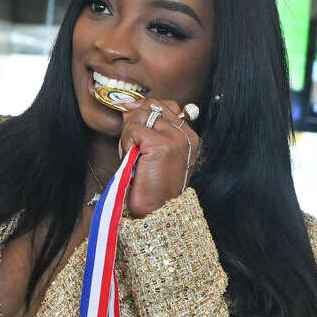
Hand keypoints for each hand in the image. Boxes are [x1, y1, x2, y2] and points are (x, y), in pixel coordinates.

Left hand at [118, 99, 200, 218]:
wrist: (156, 210)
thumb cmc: (153, 184)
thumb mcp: (155, 152)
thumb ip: (151, 129)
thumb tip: (129, 105)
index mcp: (189, 136)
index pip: (165, 105)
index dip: (144, 109)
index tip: (133, 124)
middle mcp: (186, 135)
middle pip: (151, 107)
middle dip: (134, 123)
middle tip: (133, 147)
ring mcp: (175, 139)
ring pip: (140, 117)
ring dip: (129, 136)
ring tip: (134, 156)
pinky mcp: (160, 145)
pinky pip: (133, 130)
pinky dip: (127, 144)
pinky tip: (133, 160)